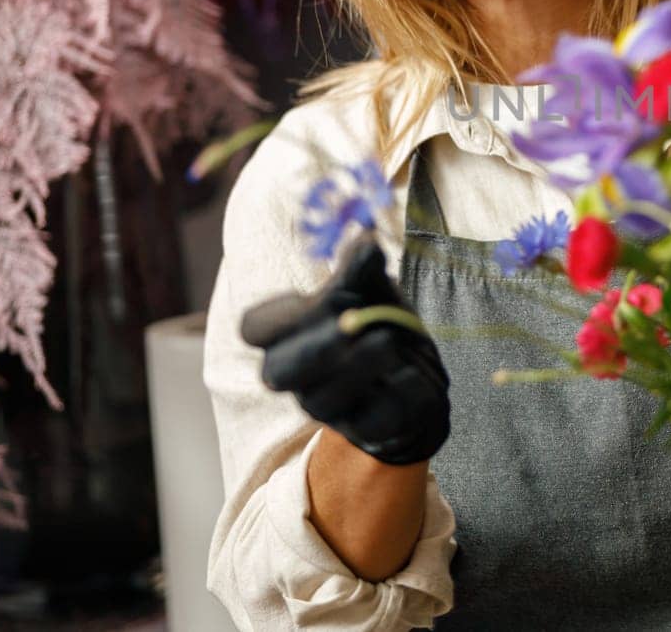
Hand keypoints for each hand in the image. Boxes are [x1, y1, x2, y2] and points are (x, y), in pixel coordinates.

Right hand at [241, 239, 451, 465]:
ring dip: (360, 367)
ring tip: (390, 341)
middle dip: (316, 348)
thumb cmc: (377, 319)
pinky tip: (414, 372)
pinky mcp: (363, 429)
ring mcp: (328, 408)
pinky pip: (372, 418)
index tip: (317, 294)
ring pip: (323, 399)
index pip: (254, 329)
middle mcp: (296, 376)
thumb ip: (362, 267)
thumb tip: (366, 240)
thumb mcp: (371, 287)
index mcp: (286, 335)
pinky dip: (396, 392)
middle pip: (278, 372)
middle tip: (354, 324)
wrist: (416, 368)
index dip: (280, 315)